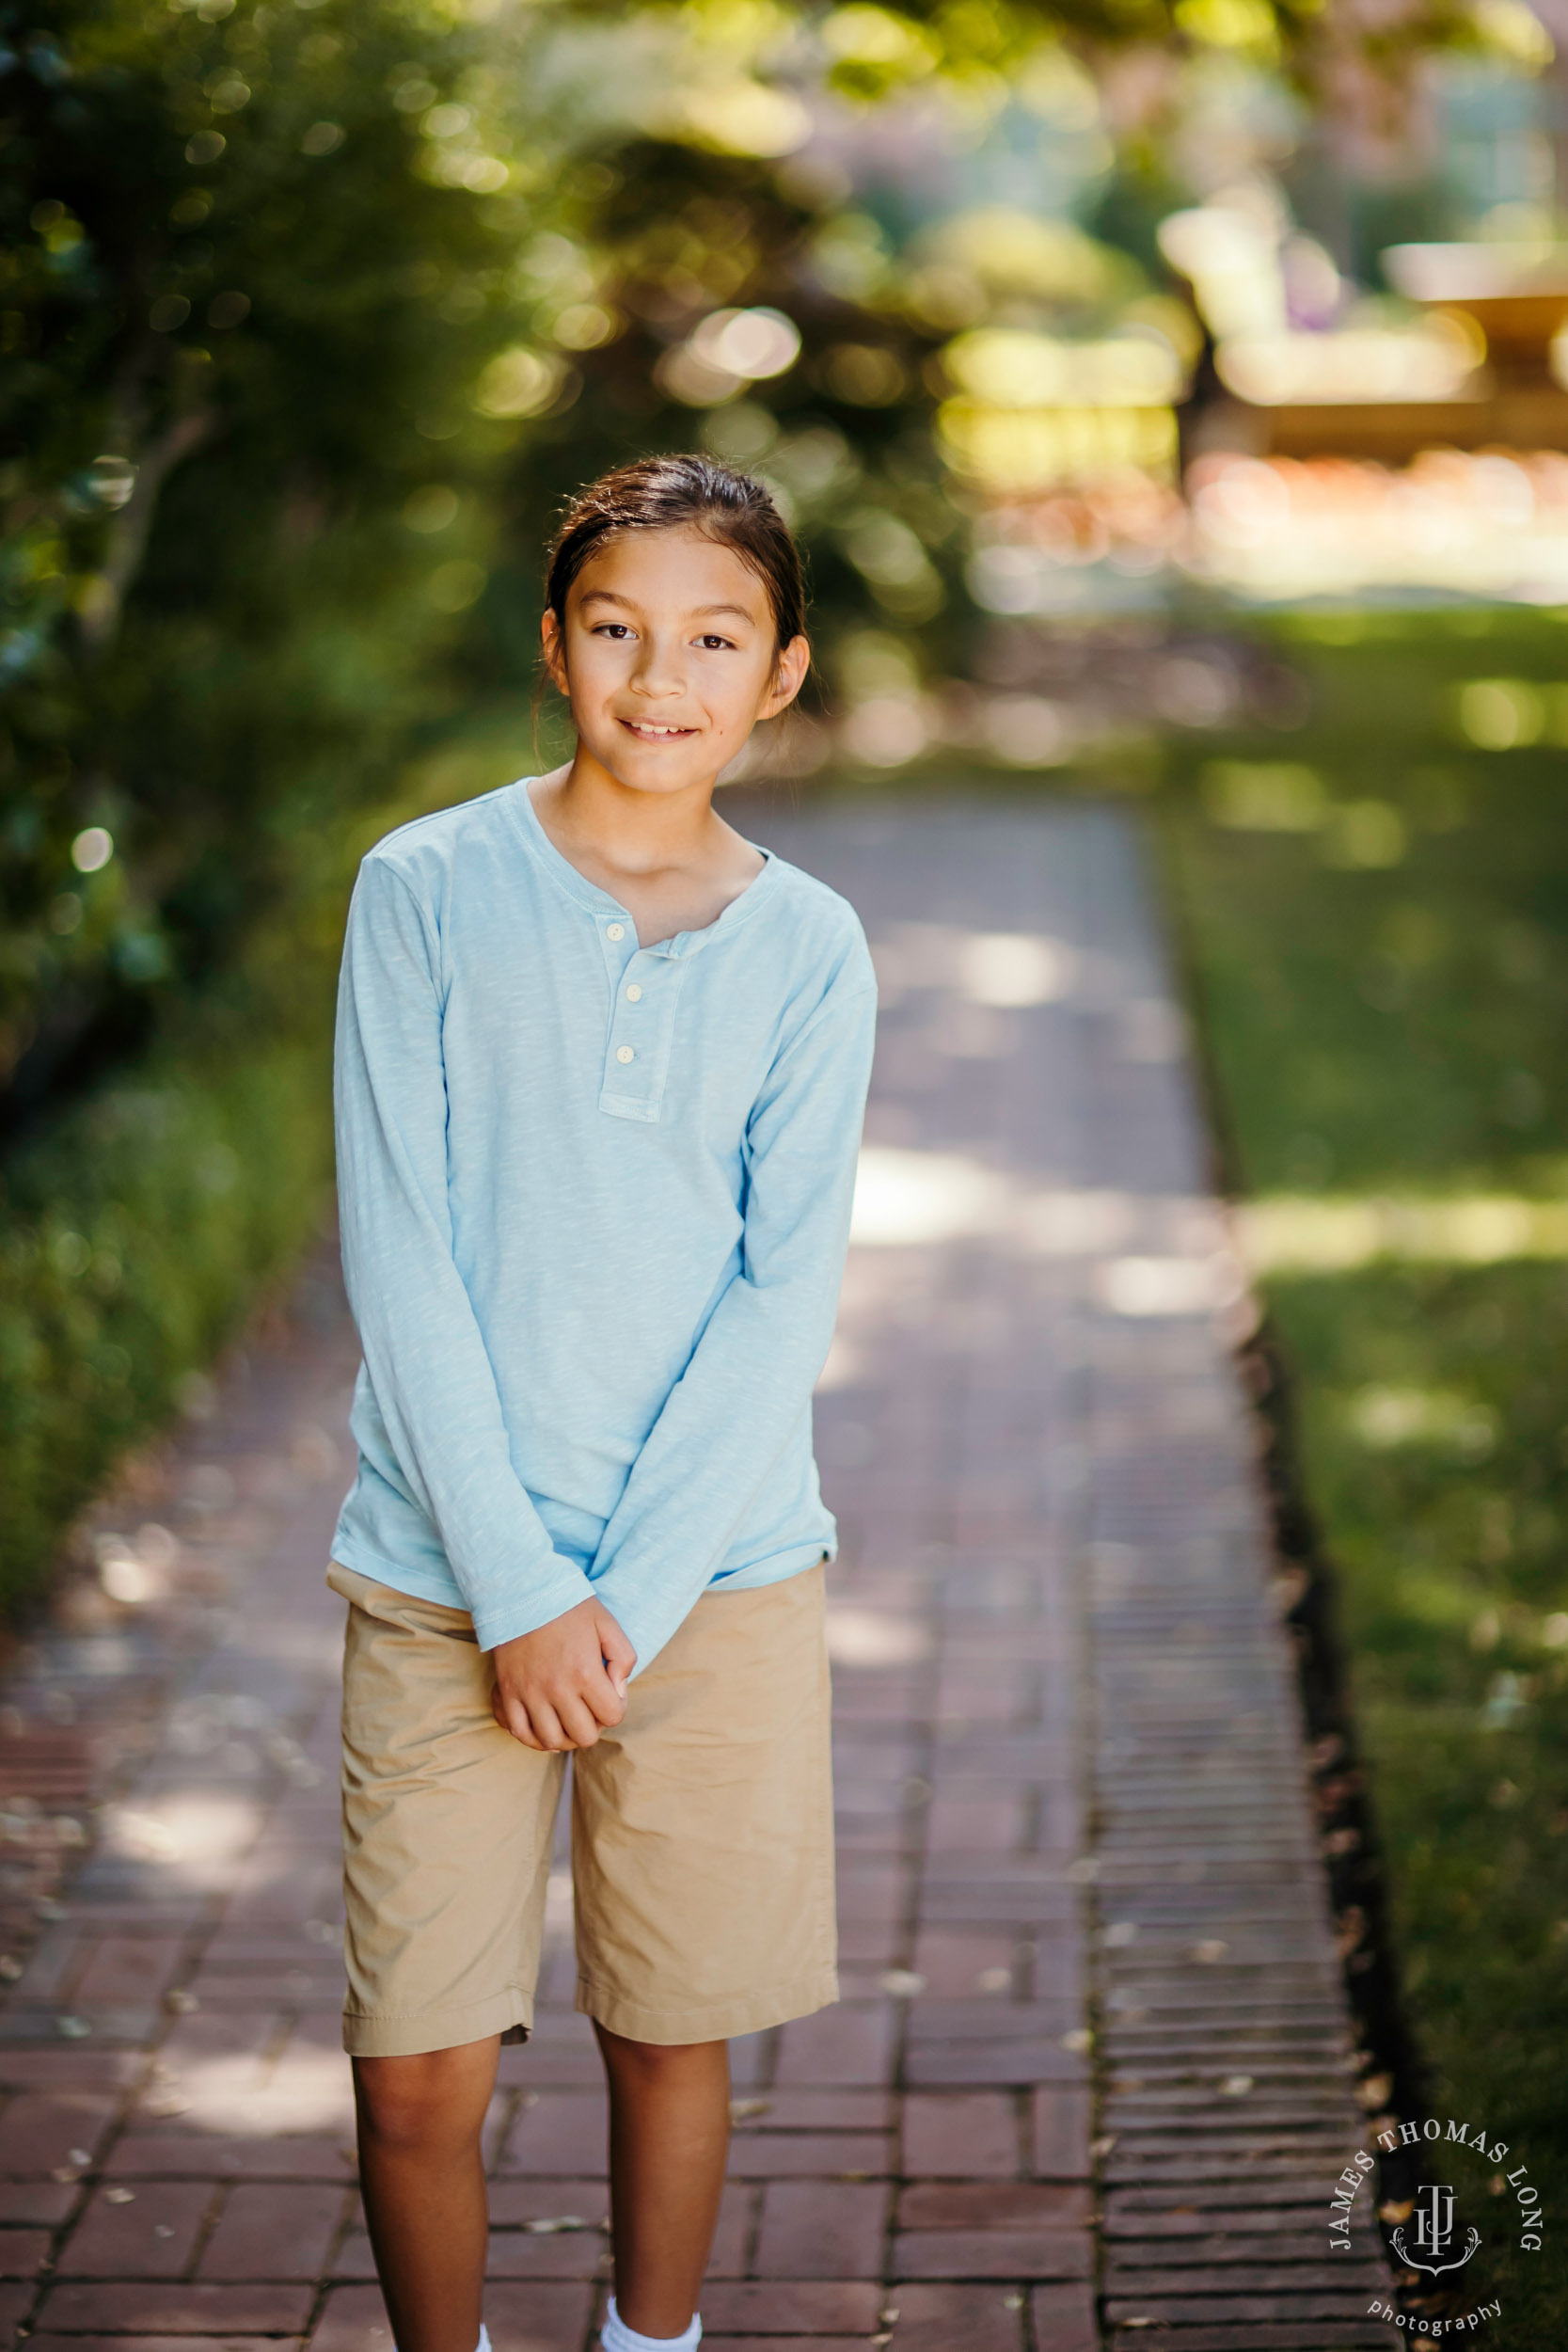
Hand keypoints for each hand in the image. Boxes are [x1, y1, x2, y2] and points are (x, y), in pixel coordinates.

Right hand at [490, 1599, 634, 1751]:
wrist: (522, 1591)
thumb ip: (624, 1658)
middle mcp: (557, 1689)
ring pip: (552, 1741)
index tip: (609, 1692)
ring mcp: (530, 1694)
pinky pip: (519, 1732)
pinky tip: (544, 1726)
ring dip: (565, 1736)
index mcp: (586, 1673)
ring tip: (569, 1719)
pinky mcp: (508, 1693)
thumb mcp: (607, 1623)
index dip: (616, 1707)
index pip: (612, 1716)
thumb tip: (619, 1690)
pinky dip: (534, 1737)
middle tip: (589, 1707)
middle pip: (583, 1736)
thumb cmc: (568, 1606)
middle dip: (593, 1725)